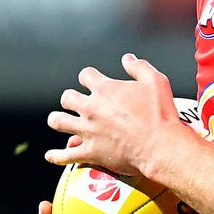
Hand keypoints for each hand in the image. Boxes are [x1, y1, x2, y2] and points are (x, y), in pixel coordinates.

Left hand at [45, 54, 183, 175]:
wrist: (161, 146)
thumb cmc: (161, 115)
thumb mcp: (156, 82)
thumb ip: (139, 67)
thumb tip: (127, 58)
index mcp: (105, 90)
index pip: (86, 76)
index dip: (89, 77)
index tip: (93, 82)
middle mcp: (91, 108)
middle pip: (67, 98)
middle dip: (71, 98)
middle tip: (77, 102)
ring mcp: (88, 131)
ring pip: (58, 122)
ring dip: (57, 120)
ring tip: (59, 121)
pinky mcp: (90, 152)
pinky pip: (65, 155)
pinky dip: (56, 155)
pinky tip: (52, 155)